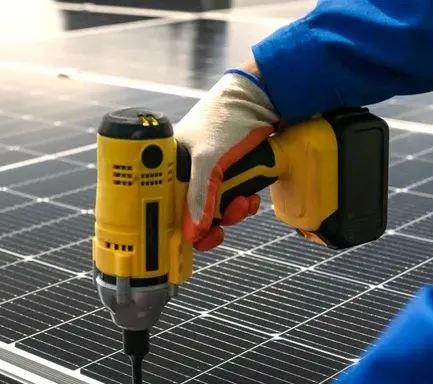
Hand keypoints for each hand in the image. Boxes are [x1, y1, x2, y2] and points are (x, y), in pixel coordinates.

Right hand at [174, 63, 278, 250]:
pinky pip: (235, 197)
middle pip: (196, 210)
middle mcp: (189, 167)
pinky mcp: (234, 170)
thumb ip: (199, 197)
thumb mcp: (209, 160)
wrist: (263, 97)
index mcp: (172, 162)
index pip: (168, 202)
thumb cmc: (227, 117)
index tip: (196, 236)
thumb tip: (193, 232)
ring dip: (234, 212)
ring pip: (218, 206)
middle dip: (215, 219)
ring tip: (246, 202)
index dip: (181, 223)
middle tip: (227, 220)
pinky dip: (245, 202)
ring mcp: (212, 169)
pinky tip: (253, 197)